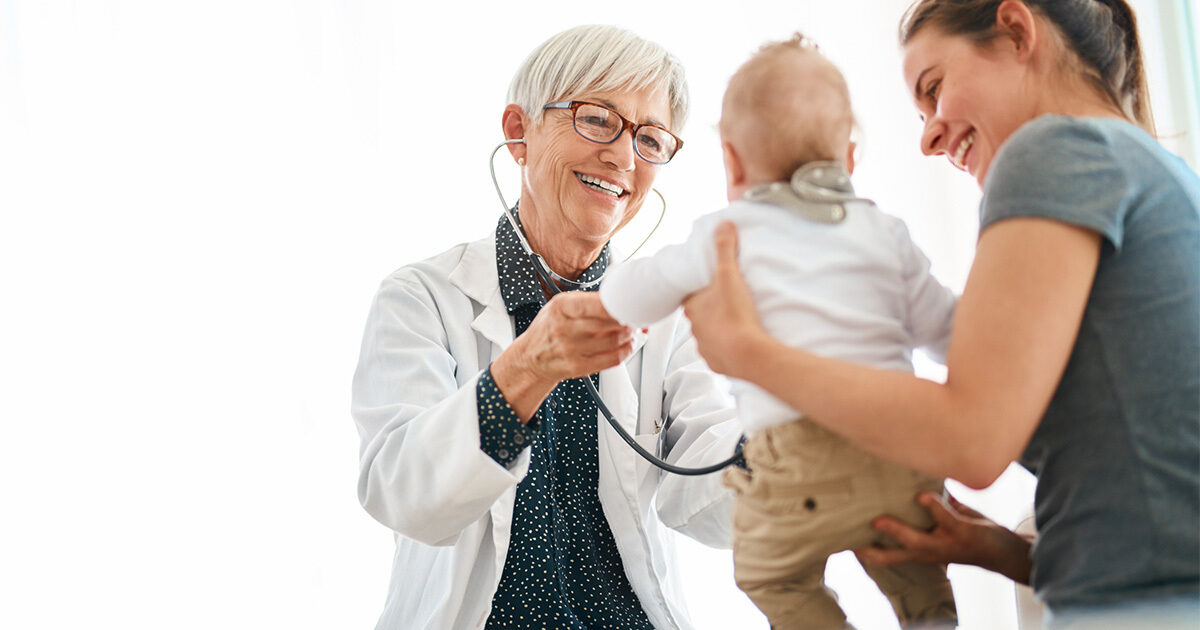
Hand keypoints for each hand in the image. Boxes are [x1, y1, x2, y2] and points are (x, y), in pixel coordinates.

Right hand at [492, 291, 632, 420]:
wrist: (531, 357)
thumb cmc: (550, 328)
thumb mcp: (561, 306)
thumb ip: (589, 302)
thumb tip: (622, 301)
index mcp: (561, 307)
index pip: (597, 304)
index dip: (619, 305)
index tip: (631, 303)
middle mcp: (564, 328)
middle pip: (608, 323)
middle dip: (628, 320)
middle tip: (636, 316)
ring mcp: (570, 349)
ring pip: (613, 341)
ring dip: (630, 336)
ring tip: (633, 330)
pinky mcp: (578, 367)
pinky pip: (611, 360)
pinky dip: (625, 352)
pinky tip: (627, 346)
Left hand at [682, 221, 770, 378]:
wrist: (749, 354)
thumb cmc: (735, 314)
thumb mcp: (730, 275)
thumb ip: (725, 249)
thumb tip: (723, 225)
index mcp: (692, 308)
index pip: (689, 295)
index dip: (698, 289)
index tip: (709, 285)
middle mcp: (694, 329)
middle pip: (700, 315)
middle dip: (711, 309)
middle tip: (727, 301)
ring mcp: (704, 347)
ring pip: (708, 334)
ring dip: (719, 329)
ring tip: (736, 321)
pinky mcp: (717, 363)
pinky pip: (720, 353)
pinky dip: (727, 348)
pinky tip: (739, 341)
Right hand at [854, 492, 1032, 584]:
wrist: (1004, 552)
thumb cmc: (968, 533)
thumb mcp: (945, 523)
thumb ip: (930, 503)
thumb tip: (913, 469)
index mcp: (921, 550)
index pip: (889, 556)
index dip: (867, 553)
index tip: (846, 544)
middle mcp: (929, 551)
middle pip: (896, 553)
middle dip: (874, 548)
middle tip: (852, 539)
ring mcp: (945, 543)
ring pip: (916, 540)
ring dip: (897, 530)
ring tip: (879, 520)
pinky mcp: (962, 532)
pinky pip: (945, 518)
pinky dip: (934, 506)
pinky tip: (924, 495)